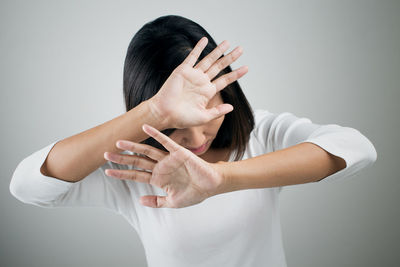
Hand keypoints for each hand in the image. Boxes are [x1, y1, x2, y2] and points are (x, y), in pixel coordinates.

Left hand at [103, 124, 226, 207]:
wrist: (212, 186)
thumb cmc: (195, 193)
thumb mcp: (173, 203)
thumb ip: (156, 202)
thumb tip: (140, 200)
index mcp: (158, 179)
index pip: (136, 175)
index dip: (122, 174)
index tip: (107, 172)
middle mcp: (161, 167)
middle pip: (137, 161)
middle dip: (121, 159)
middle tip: (105, 155)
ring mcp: (168, 159)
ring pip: (147, 151)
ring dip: (133, 146)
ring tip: (118, 142)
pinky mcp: (179, 152)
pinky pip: (165, 142)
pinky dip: (155, 134)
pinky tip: (145, 128)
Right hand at [148, 36, 247, 128]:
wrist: (164, 113)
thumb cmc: (182, 118)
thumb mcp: (203, 117)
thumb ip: (217, 111)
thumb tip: (232, 107)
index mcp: (207, 92)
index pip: (224, 80)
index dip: (235, 74)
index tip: (246, 68)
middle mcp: (201, 82)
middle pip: (219, 67)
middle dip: (230, 58)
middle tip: (241, 49)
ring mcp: (193, 75)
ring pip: (208, 60)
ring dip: (218, 51)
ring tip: (228, 42)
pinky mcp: (183, 70)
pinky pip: (192, 56)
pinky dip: (198, 48)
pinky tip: (204, 40)